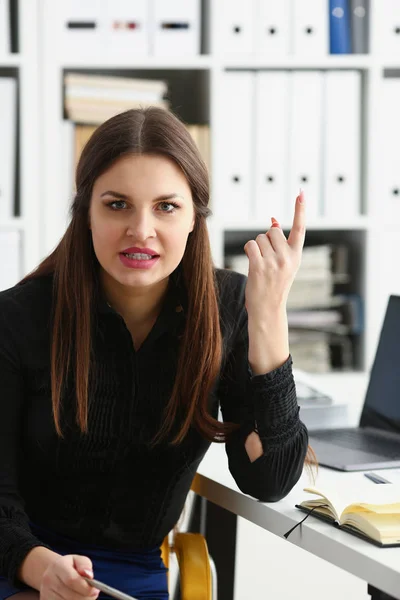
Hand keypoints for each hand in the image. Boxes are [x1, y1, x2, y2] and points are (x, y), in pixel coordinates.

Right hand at [40, 554, 98, 599]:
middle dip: (85, 597)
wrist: (53, 573)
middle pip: (70, 595)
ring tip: (85, 595)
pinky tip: (77, 598)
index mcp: (58, 566)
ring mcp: (45, 593)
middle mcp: (48, 580)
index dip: (86, 588)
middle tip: (94, 594)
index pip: (72, 580)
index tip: (96, 590)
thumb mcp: (79, 560)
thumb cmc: (70, 566)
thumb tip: (89, 575)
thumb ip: (85, 565)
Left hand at [243, 191, 305, 320]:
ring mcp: (274, 262)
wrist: (268, 309)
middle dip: (266, 240)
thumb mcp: (283, 263)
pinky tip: (253, 263)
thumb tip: (273, 220)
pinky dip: (249, 251)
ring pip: (259, 238)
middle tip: (267, 259)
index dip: (300, 209)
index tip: (301, 193)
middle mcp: (288, 257)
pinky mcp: (259, 266)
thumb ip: (280, 243)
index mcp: (297, 255)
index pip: (300, 228)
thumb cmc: (274, 284)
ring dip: (256, 247)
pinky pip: (251, 246)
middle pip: (272, 231)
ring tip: (261, 264)